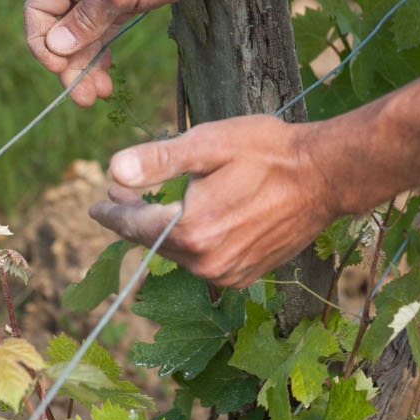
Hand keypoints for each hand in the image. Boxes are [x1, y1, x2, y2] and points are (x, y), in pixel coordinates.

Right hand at [24, 0, 230, 105]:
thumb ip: (86, 19)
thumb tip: (56, 47)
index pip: (38, 12)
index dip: (44, 46)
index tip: (62, 71)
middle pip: (59, 30)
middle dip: (69, 65)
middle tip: (85, 99)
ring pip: (82, 36)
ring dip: (86, 65)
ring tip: (99, 95)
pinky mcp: (126, 0)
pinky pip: (103, 33)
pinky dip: (103, 54)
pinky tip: (107, 75)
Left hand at [89, 115, 338, 287]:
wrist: (325, 176)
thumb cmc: (267, 152)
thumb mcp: (208, 144)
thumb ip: (159, 160)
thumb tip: (113, 171)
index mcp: (192, 230)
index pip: (135, 225)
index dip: (112, 211)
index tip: (95, 206)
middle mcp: (207, 262)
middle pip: (155, 241)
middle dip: (136, 217)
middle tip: (121, 193)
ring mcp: (228, 274)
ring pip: (180, 253)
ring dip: (166, 230)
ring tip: (158, 203)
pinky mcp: (246, 275)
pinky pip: (205, 262)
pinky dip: (194, 243)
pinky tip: (197, 220)